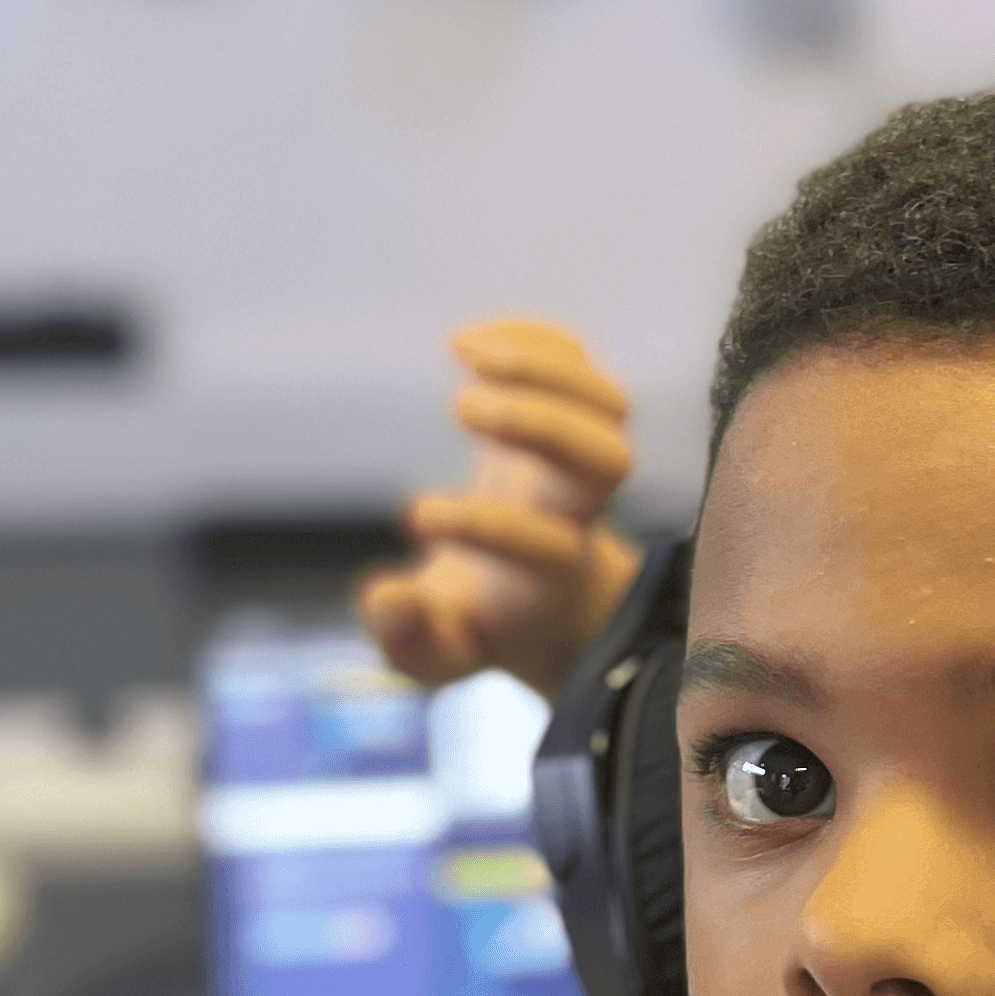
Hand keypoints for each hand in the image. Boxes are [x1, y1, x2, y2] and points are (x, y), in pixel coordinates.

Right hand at [359, 319, 645, 698]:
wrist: (531, 596)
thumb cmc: (472, 625)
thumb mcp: (433, 654)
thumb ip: (408, 639)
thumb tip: (385, 595)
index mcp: (552, 576)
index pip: (550, 548)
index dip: (491, 529)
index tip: (416, 515)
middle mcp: (580, 513)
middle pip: (607, 462)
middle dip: (544, 426)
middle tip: (460, 408)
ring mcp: (583, 461)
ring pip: (609, 407)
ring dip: (545, 367)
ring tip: (465, 350)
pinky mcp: (569, 418)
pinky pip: (581, 367)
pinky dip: (538, 341)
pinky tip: (466, 342)